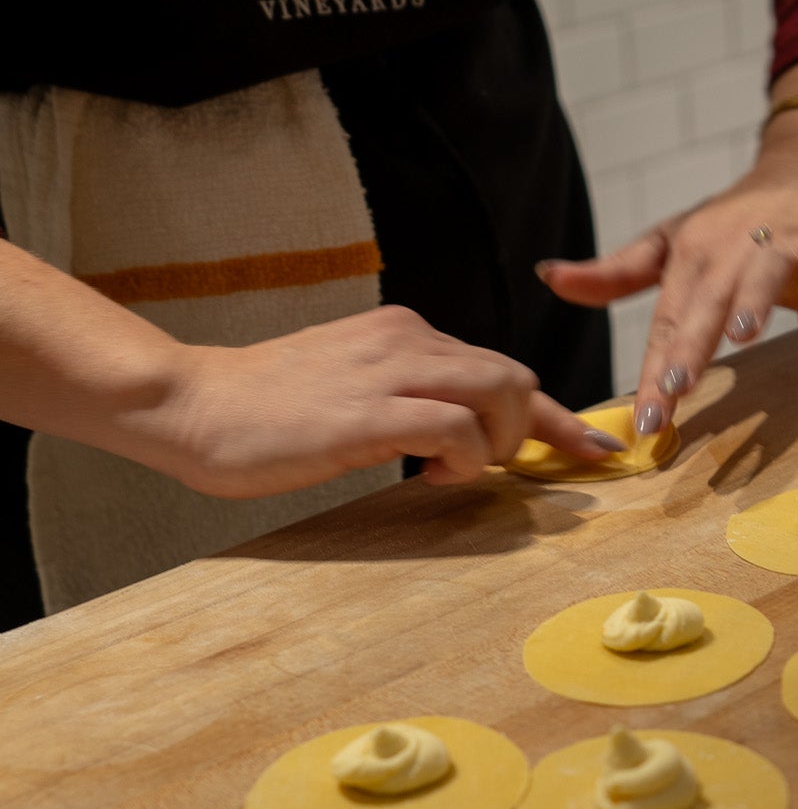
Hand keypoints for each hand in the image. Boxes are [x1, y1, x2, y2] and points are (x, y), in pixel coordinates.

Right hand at [150, 305, 622, 497]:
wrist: (194, 405)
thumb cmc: (269, 413)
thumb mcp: (353, 391)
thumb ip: (408, 401)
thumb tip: (462, 439)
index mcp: (404, 333)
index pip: (502, 367)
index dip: (558, 416)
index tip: (593, 449)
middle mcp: (406, 339)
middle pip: (517, 377)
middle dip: (532, 434)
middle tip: (497, 472)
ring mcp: (387, 370)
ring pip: (500, 392)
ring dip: (499, 445)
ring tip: (456, 470)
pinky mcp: (367, 411)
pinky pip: (454, 426)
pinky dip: (463, 457)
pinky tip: (431, 475)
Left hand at [540, 133, 797, 430]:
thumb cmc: (735, 222)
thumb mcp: (673, 244)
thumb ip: (617, 273)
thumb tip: (548, 278)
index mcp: (691, 258)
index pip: (667, 322)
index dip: (653, 371)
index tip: (644, 421)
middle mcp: (732, 252)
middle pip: (707, 302)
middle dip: (690, 347)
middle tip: (673, 391)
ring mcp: (784, 245)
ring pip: (764, 273)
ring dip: (753, 302)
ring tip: (741, 338)